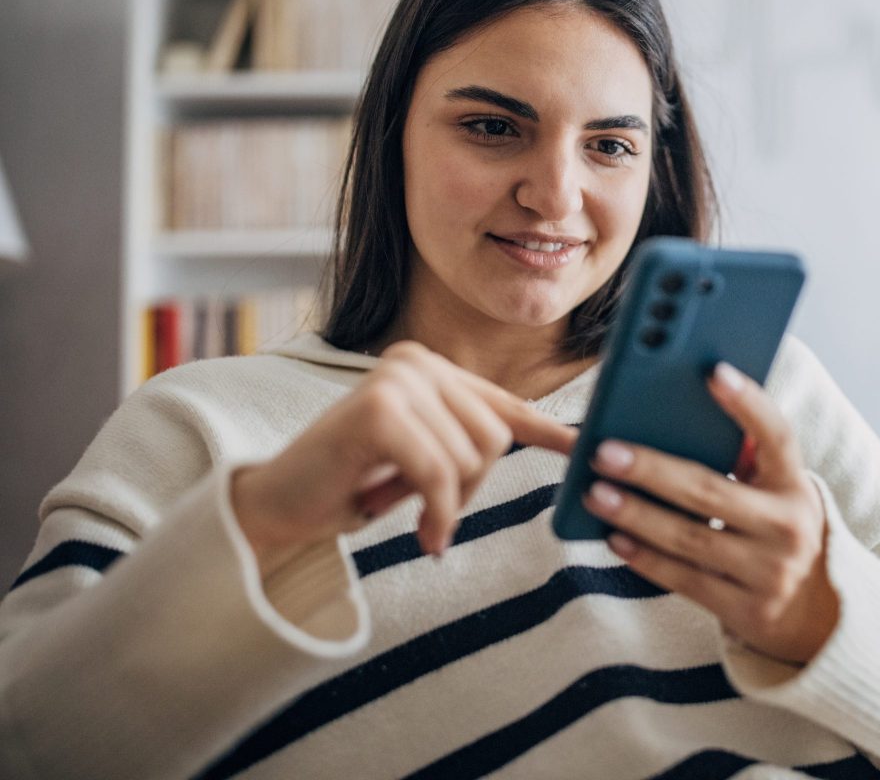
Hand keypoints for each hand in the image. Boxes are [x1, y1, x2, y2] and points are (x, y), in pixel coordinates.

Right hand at [232, 341, 578, 558]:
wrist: (277, 505)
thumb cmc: (353, 483)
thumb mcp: (424, 457)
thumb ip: (471, 442)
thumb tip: (557, 441)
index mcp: (429, 367)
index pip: (502, 404)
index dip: (547, 431)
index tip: (586, 448)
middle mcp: (415, 362)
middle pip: (495, 438)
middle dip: (469, 487)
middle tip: (426, 506)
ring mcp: (396, 380)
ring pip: (472, 459)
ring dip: (446, 502)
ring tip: (401, 503)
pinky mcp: (379, 410)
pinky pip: (440, 476)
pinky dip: (437, 515)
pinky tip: (421, 533)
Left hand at [581, 361, 838, 664]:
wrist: (818, 613)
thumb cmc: (779, 531)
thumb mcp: (779, 492)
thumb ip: (744, 458)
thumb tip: (670, 416)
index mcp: (795, 484)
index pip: (776, 434)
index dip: (748, 403)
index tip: (713, 372)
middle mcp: (788, 526)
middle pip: (710, 491)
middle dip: (651, 470)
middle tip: (604, 452)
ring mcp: (770, 572)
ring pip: (690, 538)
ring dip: (636, 515)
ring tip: (595, 494)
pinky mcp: (748, 609)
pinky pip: (686, 580)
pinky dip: (647, 558)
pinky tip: (615, 538)